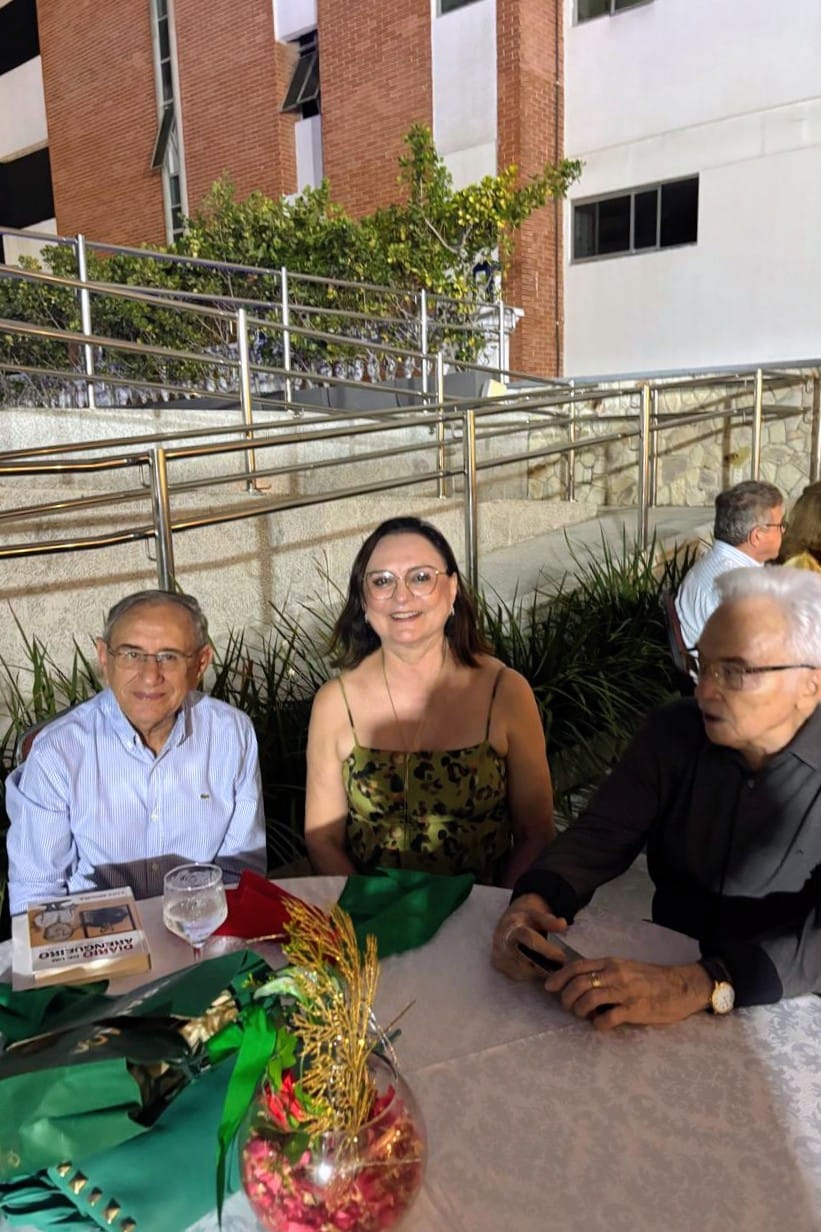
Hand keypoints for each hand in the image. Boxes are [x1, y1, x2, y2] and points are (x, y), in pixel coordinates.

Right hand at [491, 893, 568, 980]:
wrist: (507, 925)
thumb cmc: (524, 920)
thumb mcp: (536, 915)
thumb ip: (549, 920)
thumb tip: (563, 924)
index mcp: (512, 926)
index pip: (530, 939)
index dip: (547, 950)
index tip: (562, 957)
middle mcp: (502, 942)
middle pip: (525, 960)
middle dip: (545, 965)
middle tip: (559, 966)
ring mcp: (499, 956)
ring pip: (522, 972)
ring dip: (540, 973)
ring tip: (553, 969)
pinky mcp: (499, 966)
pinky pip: (518, 976)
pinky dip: (532, 976)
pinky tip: (541, 971)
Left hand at [544, 957, 713, 1029]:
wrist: (681, 986)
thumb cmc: (651, 978)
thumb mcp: (625, 968)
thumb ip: (605, 973)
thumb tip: (581, 984)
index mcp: (611, 963)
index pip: (578, 966)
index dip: (560, 977)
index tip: (549, 987)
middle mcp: (615, 975)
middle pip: (579, 984)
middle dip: (566, 997)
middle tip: (568, 1007)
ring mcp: (625, 992)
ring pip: (589, 999)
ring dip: (580, 1010)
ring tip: (583, 1015)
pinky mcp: (635, 1010)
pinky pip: (608, 1018)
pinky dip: (598, 1023)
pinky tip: (601, 1024)